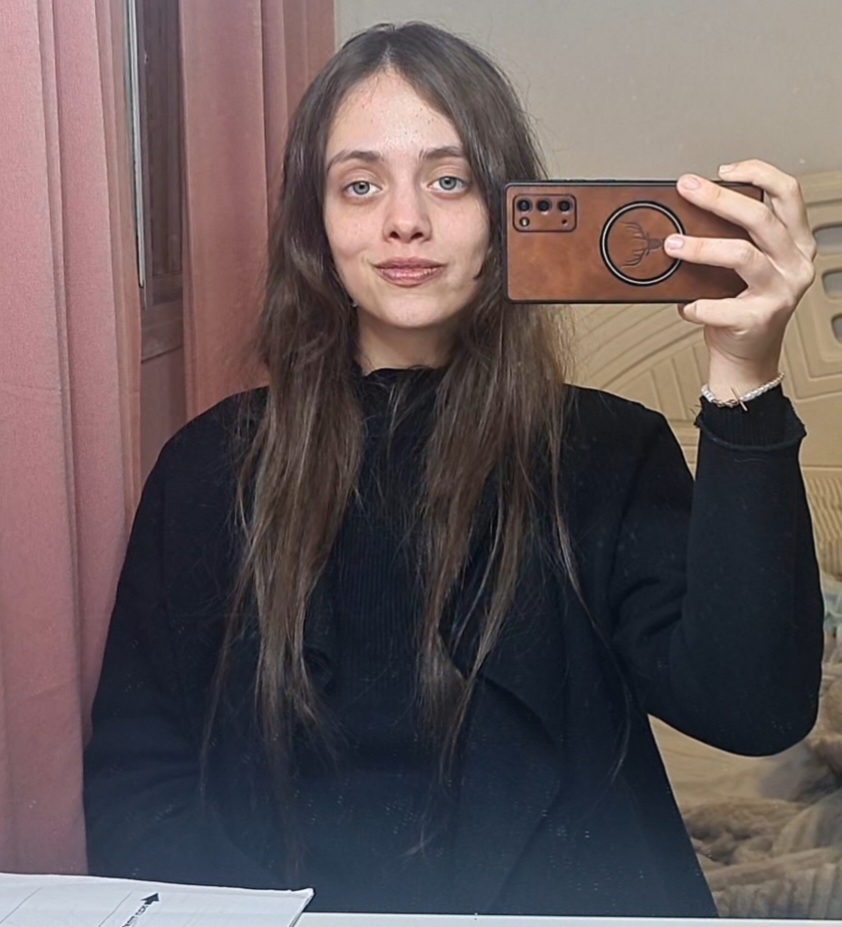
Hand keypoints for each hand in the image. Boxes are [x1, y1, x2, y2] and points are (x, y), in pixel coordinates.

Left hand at [667, 159, 816, 398]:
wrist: (746, 354)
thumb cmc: (742, 304)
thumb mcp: (748, 264)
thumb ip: (734, 237)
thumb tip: (688, 211)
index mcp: (796, 242)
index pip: (787, 193)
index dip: (757, 173)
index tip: (722, 170)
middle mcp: (795, 263)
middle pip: (760, 218)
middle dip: (718, 199)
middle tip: (686, 190)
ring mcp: (781, 291)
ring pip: (741, 255)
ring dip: (700, 247)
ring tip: (672, 244)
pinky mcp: (759, 319)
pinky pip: (718, 305)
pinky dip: (694, 304)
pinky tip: (683, 303)